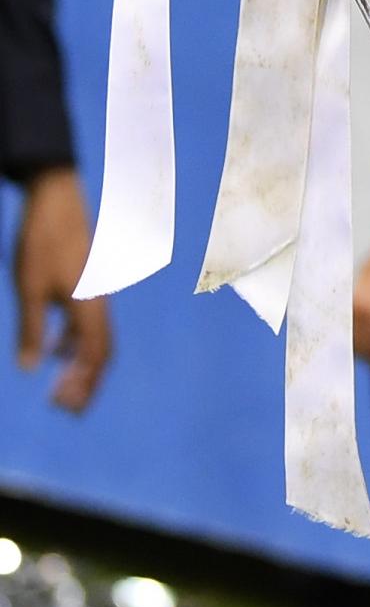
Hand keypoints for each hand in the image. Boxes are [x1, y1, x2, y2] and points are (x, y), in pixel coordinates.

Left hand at [14, 167, 111, 412]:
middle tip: (66, 408)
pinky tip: (55, 350)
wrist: (55, 197)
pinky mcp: (88, 282)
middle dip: (87, 383)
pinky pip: (88, 322)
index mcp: (90, 304)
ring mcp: (96, 290)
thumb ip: (33, 330)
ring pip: (96, 338)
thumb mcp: (29, 288)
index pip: (95, 356)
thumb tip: (32, 369)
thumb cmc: (42, 241)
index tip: (62, 406)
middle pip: (102, 351)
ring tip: (60, 388)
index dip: (82, 385)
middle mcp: (99, 300)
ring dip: (81, 365)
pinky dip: (76, 344)